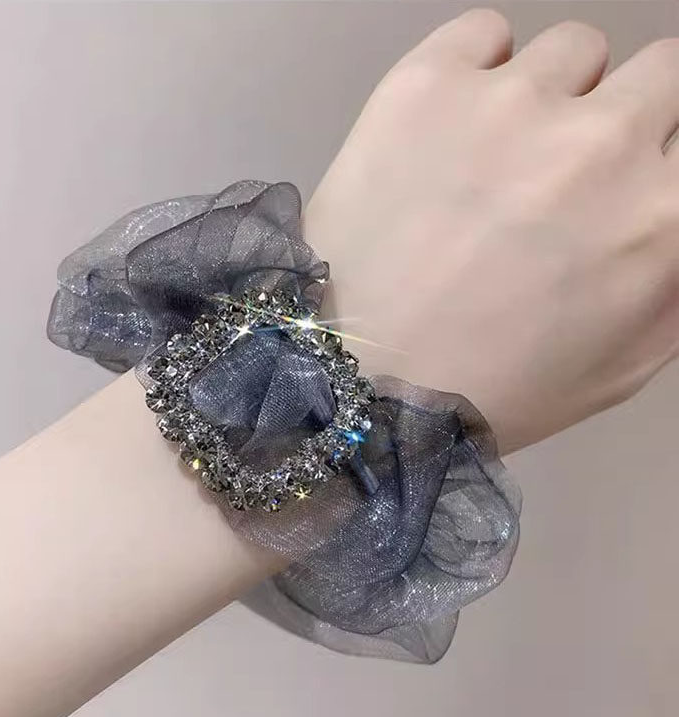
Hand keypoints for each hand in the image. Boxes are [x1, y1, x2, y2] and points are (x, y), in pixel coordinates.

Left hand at [304, 9, 678, 452]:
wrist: (359, 379)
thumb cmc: (493, 391)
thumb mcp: (622, 366)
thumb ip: (678, 281)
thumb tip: (676, 217)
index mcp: (665, 217)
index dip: (657, 169)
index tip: (622, 192)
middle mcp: (604, 139)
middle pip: (659, 73)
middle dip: (625, 121)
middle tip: (565, 176)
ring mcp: (511, 102)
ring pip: (572, 51)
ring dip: (551, 99)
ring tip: (493, 161)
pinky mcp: (427, 82)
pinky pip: (485, 33)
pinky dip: (478, 70)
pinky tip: (449, 129)